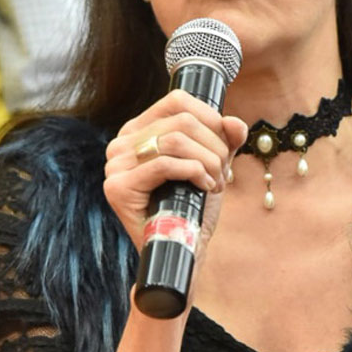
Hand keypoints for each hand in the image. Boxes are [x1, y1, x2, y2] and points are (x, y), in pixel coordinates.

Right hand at [104, 91, 246, 253]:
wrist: (183, 250)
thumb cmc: (194, 207)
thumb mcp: (213, 166)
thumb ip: (225, 141)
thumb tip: (235, 122)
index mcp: (139, 131)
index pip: (177, 101)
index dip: (210, 117)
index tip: (225, 145)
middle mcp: (122, 143)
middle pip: (181, 122)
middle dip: (214, 146)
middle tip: (224, 172)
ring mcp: (116, 165)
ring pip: (175, 141)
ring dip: (208, 161)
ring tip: (217, 182)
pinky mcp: (118, 187)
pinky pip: (164, 165)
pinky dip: (194, 172)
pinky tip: (205, 187)